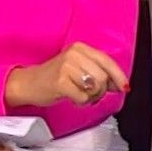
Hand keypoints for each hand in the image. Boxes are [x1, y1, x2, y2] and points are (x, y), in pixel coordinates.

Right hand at [6, 42, 128, 106]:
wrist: (27, 83)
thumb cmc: (54, 77)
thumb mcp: (78, 68)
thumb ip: (98, 72)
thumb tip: (120, 84)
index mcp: (80, 48)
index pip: (107, 61)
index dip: (118, 76)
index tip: (124, 87)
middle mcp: (74, 54)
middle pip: (103, 77)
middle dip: (100, 91)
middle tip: (89, 94)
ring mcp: (66, 67)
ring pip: (95, 88)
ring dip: (90, 97)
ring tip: (80, 95)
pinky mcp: (60, 82)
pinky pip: (83, 97)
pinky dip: (80, 102)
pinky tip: (72, 98)